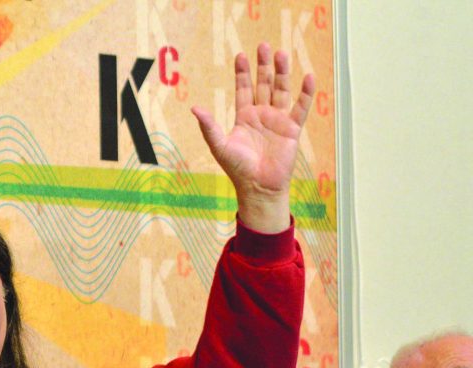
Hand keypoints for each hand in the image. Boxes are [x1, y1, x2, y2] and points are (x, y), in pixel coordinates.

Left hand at [191, 43, 314, 233]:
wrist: (258, 187)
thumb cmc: (237, 169)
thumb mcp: (219, 145)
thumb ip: (209, 126)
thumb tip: (195, 108)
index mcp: (244, 117)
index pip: (243, 89)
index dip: (242, 73)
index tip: (241, 55)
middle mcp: (262, 115)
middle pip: (263, 84)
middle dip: (263, 66)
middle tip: (263, 45)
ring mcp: (278, 120)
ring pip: (281, 91)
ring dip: (282, 73)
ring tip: (282, 53)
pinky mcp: (292, 129)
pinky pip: (300, 108)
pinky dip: (305, 94)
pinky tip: (308, 78)